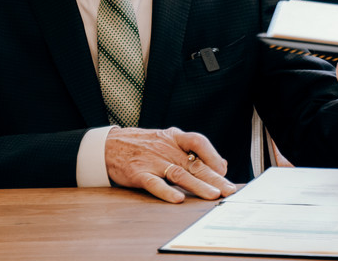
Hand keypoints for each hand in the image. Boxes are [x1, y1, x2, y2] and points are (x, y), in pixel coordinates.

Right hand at [105, 127, 236, 202]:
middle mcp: (166, 148)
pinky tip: (177, 199)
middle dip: (214, 177)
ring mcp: (153, 161)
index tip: (224, 170)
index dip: (213, 155)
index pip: (198, 142)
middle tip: (230, 190)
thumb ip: (192, 151)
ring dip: (198, 186)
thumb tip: (222, 164)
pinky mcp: (138, 173)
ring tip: (212, 195)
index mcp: (174, 137)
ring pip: (179, 174)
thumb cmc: (142, 144)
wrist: (107, 145)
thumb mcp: (168, 139)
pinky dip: (166, 191)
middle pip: (194, 163)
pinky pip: (154, 183)